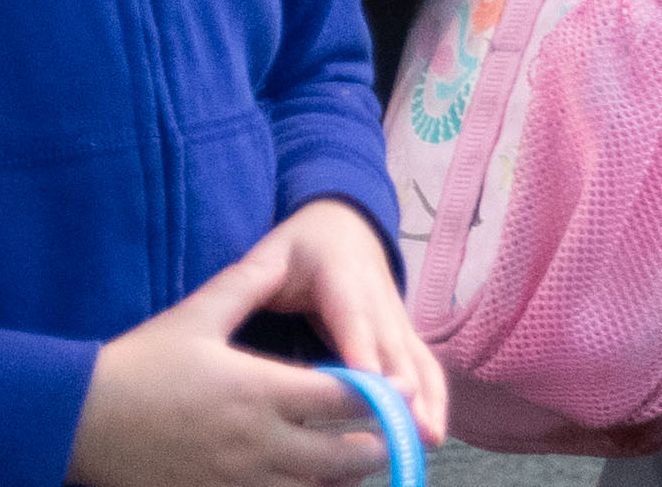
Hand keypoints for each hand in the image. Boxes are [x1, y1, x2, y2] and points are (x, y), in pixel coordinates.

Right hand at [69, 212, 416, 483]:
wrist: (78, 421)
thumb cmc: (140, 364)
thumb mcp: (197, 314)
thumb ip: (248, 283)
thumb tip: (282, 256)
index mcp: (259, 391)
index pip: (346, 398)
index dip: (384, 396)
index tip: (402, 389)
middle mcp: (257, 443)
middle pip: (345, 457)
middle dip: (377, 445)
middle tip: (390, 430)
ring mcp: (237, 482)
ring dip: (343, 479)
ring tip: (357, 459)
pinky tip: (308, 482)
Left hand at [277, 203, 440, 449]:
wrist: (345, 224)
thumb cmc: (302, 244)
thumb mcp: (274, 250)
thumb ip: (254, 278)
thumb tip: (229, 307)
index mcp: (341, 275)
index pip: (352, 316)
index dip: (362, 349)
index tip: (369, 384)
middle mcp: (378, 296)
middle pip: (391, 345)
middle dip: (402, 387)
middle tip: (407, 428)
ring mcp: (395, 316)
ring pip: (414, 357)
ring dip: (425, 398)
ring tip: (427, 438)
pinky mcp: (403, 333)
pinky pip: (422, 364)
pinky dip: (432, 397)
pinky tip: (432, 432)